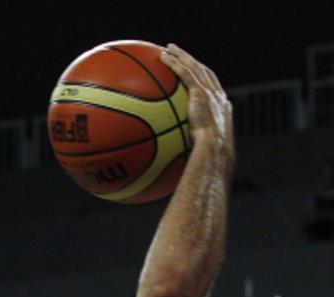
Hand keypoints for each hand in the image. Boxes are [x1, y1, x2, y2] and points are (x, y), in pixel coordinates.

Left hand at [161, 44, 233, 165]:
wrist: (216, 151)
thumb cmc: (210, 158)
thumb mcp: (202, 152)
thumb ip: (192, 149)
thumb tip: (173, 161)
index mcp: (222, 109)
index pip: (213, 89)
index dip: (204, 79)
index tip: (194, 74)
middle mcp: (219, 97)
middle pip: (205, 72)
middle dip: (192, 61)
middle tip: (180, 54)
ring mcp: (210, 93)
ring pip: (195, 67)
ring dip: (182, 55)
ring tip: (168, 48)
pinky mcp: (201, 93)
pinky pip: (185, 73)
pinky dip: (175, 63)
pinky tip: (162, 56)